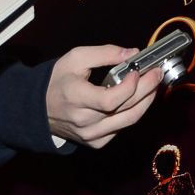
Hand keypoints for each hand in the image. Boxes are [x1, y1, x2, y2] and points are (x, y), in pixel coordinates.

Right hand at [46, 45, 163, 147]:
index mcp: (76, 98)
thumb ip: (105, 53)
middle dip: (147, 89)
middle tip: (157, 72)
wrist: (38, 108)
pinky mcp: (95, 142)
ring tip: (154, 84)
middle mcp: (84, 121)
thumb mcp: (76, 58)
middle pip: (126, 109)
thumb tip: (133, 53)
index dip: (130, 86)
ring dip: (146, 101)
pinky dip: (134, 112)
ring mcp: (90, 135)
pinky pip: (122, 127)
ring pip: (129, 120)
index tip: (138, 70)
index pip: (111, 100)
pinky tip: (138, 98)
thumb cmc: (58, 80)